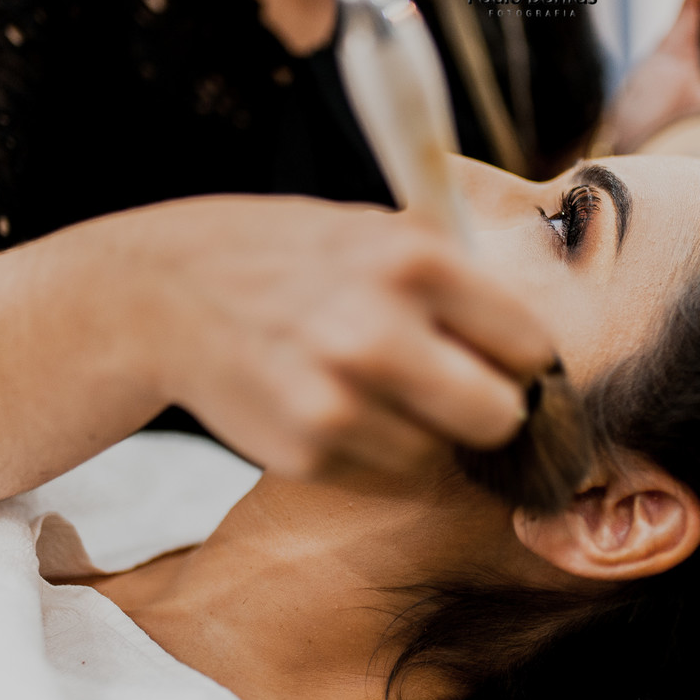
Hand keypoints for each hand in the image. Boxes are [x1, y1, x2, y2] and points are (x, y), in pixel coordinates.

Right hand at [117, 195, 555, 480]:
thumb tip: (532, 341)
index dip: (523, 359)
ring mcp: (338, 400)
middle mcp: (378, 332)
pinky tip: (332, 402)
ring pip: (440, 453)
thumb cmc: (288, 257)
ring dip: (425, 430)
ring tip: (376, 385)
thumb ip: (451, 279)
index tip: (509, 363)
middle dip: (493, 410)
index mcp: (413, 262)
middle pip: (501, 416)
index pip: (528, 344)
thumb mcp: (373, 231)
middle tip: (467, 393)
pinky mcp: (306, 451)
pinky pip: (382, 468)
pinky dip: (371, 446)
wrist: (167, 293)